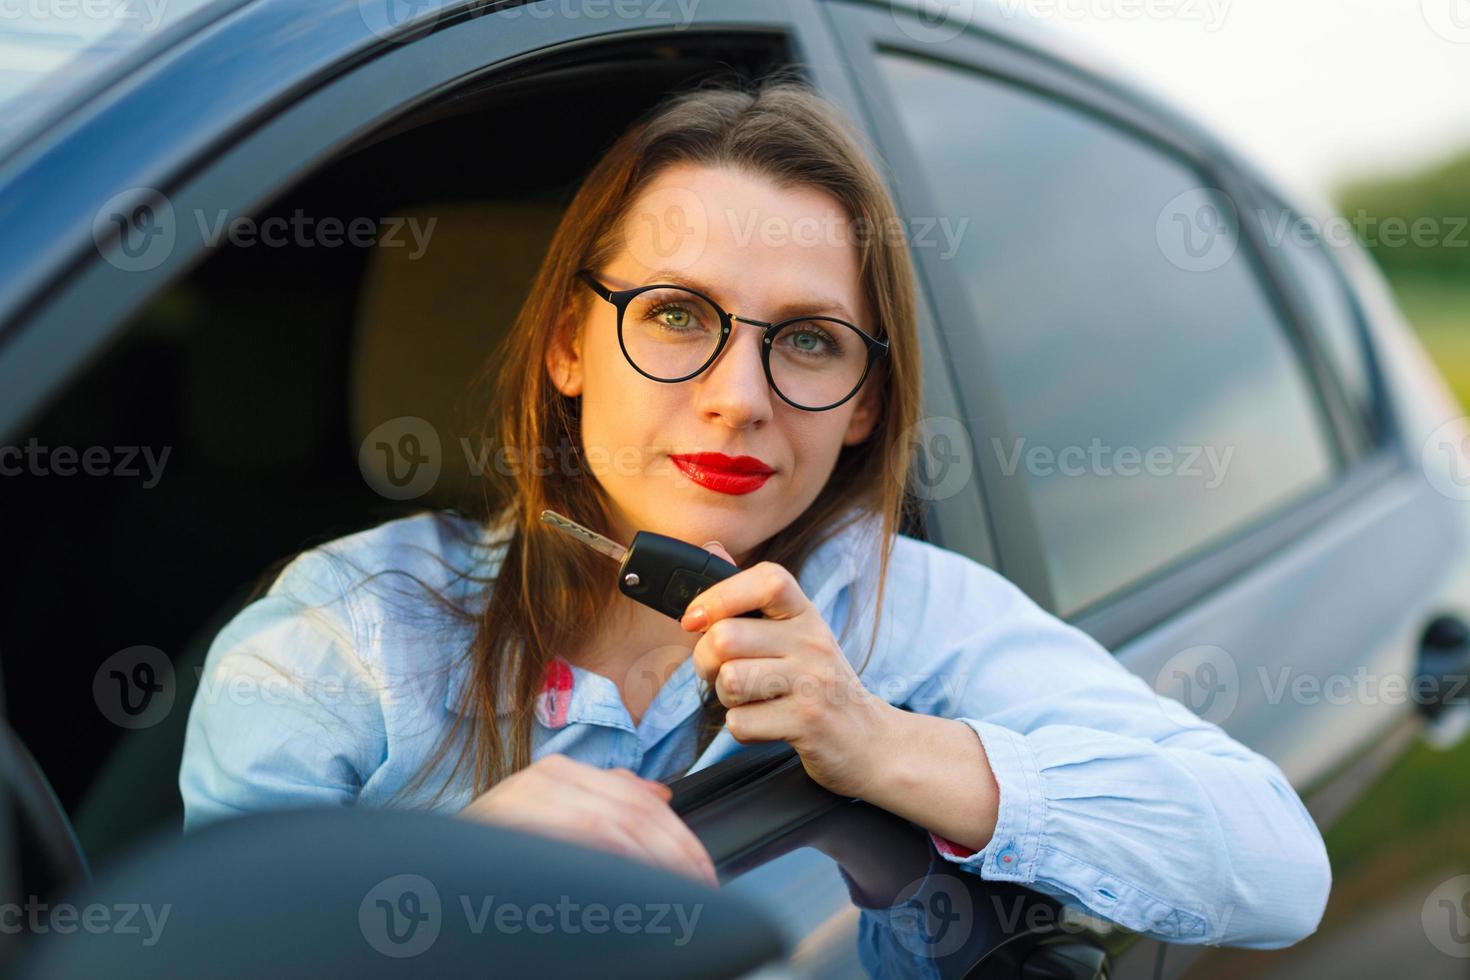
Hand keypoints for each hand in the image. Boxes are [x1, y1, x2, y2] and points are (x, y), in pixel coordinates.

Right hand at [456, 753, 717, 886]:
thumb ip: (603, 801)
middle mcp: (544, 780)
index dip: (679, 840)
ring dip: (656, 868)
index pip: (638, 801)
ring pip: (615, 829)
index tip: (704, 874)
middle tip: (702, 892)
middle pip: (634, 813)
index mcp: (558, 775)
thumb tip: (661, 797)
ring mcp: (526, 802)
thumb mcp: (553, 820)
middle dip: (677, 855)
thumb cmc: (494, 862)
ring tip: (680, 900)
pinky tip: (637, 897)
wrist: (429, 882)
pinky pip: (583, 846)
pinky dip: (618, 874)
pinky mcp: (515, 831)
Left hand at [680, 541, 900, 799]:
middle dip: (705, 662)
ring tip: (752, 698)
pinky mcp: (807, 723)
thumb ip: (749, 594)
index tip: (695, 620)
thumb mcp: (792, 632)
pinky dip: (742, 728)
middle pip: (725, 638)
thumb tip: (710, 546)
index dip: (719, 596)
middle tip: (722, 673)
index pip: (766, 580)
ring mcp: (814, 682)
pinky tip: (767, 723)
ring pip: (730, 680)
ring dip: (726, 698)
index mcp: (804, 613)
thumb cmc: (815, 681)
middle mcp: (813, 641)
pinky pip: (740, 723)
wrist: (866, 738)